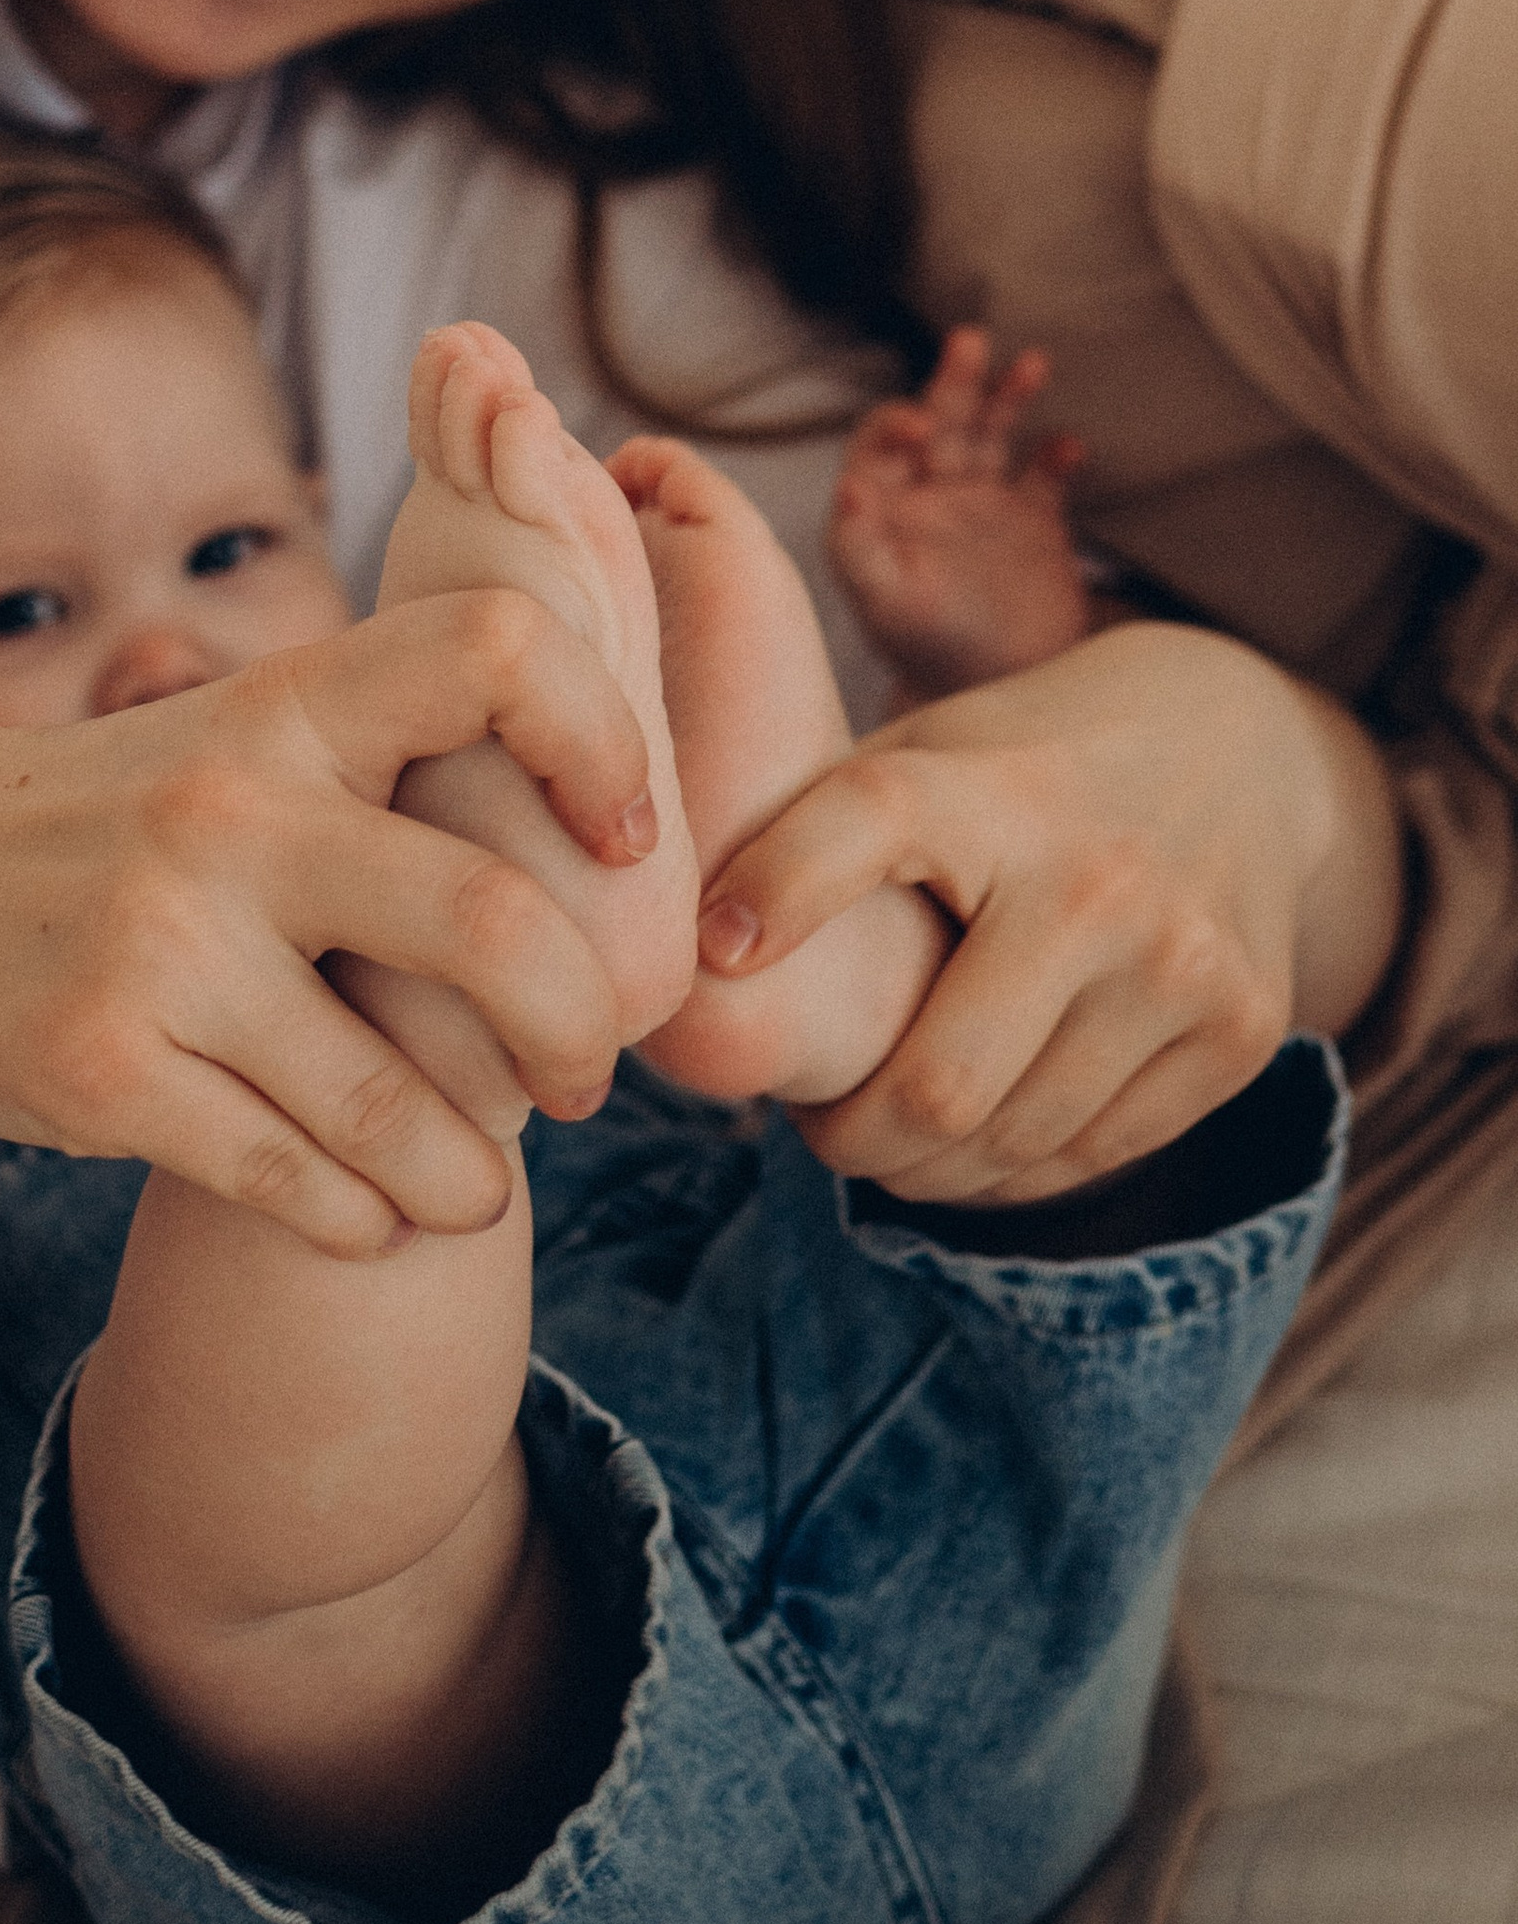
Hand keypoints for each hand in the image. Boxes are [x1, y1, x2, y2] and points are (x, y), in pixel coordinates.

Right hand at [0, 589, 658, 1259]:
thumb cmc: (115, 822)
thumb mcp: (243, 742)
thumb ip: (392, 767)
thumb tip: (615, 856)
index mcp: (287, 707)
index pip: (496, 650)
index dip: (604, 740)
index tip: (622, 843)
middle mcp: (230, 814)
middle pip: (489, 924)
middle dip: (578, 1030)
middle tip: (582, 1076)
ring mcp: (159, 946)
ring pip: (396, 1106)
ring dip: (469, 1175)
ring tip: (476, 1185)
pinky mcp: (99, 1071)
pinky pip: (294, 1182)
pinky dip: (359, 1220)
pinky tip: (368, 1214)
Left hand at [691, 620, 1399, 1203]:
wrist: (1241, 751)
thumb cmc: (1025, 770)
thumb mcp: (928, 754)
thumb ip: (821, 832)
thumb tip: (683, 950)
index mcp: (991, 787)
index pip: (865, 825)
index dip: (778, 890)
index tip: (713, 952)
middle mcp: (1096, 877)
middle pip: (936, 1084)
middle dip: (847, 1134)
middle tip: (813, 1123)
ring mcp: (1183, 963)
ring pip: (1007, 1144)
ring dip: (920, 1167)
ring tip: (885, 1132)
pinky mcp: (1239, 1033)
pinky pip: (1088, 1157)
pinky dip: (1008, 1173)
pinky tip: (975, 1140)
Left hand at [828, 326, 1088, 701]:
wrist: (992, 695)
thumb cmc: (922, 651)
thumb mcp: (884, 602)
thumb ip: (862, 546)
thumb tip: (849, 487)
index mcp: (883, 507)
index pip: (881, 443)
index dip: (895, 426)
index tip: (918, 426)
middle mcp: (930, 495)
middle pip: (940, 420)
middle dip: (954, 383)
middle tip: (968, 341)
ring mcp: (984, 506)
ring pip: (993, 434)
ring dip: (1008, 398)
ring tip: (1032, 363)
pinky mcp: (1035, 525)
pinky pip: (1047, 478)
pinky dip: (1058, 458)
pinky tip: (1069, 446)